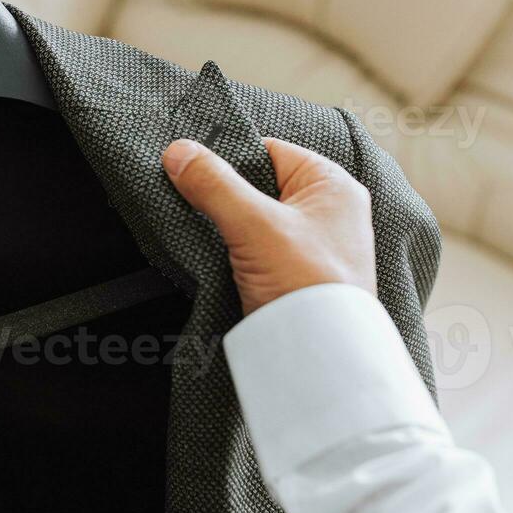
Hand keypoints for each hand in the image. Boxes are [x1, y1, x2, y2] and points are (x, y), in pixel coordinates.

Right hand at [161, 137, 376, 314]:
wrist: (320, 359)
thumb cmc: (309, 286)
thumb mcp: (254, 225)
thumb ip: (214, 184)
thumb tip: (178, 152)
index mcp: (333, 186)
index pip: (269, 152)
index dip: (229, 159)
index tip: (192, 170)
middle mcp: (329, 213)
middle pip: (259, 187)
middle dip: (225, 197)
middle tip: (191, 202)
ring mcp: (313, 248)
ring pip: (254, 222)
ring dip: (228, 229)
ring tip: (201, 232)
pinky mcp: (296, 278)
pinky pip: (256, 252)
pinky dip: (234, 253)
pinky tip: (214, 258)